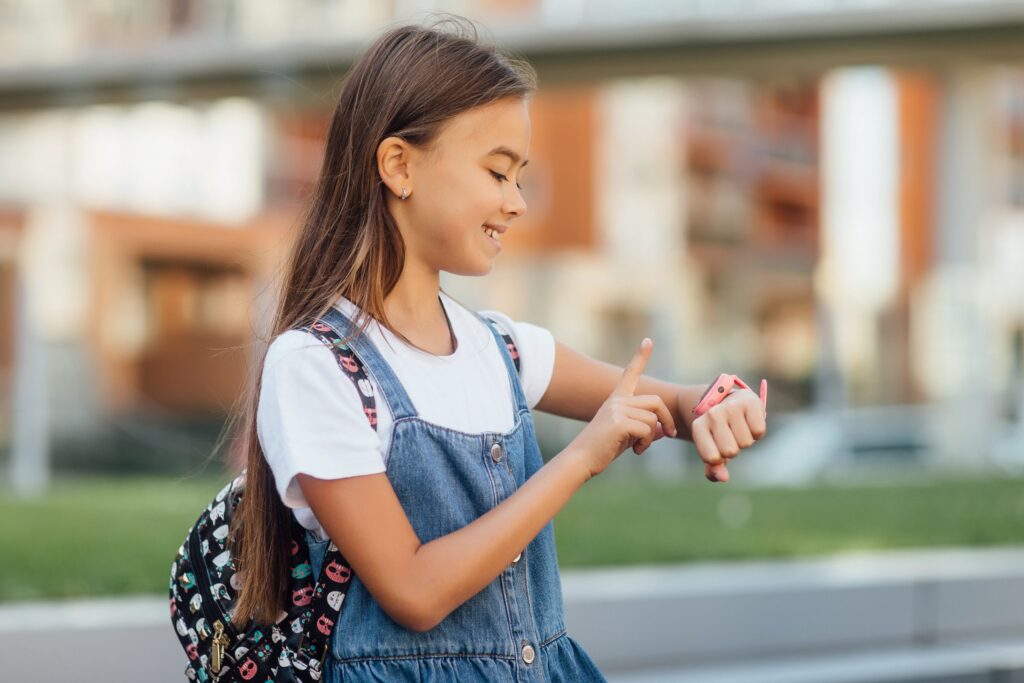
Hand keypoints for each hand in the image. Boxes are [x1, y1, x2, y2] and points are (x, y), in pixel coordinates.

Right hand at [568, 338, 677, 480]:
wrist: (581, 459)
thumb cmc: (602, 449)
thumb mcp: (627, 436)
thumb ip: (644, 429)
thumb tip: (664, 429)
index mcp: (616, 400)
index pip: (630, 374)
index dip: (640, 357)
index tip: (648, 341)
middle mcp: (617, 400)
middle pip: (655, 401)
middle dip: (666, 418)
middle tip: (668, 434)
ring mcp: (617, 410)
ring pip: (653, 419)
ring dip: (652, 436)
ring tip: (639, 447)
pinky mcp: (618, 422)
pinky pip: (647, 430)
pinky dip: (646, 442)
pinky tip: (635, 450)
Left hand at [686, 387, 766, 482]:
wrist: (729, 400)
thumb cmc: (719, 430)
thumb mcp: (712, 448)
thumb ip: (714, 468)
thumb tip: (723, 478)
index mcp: (698, 426)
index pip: (711, 458)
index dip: (718, 458)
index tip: (716, 447)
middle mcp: (712, 414)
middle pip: (731, 451)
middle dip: (734, 449)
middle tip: (730, 436)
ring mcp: (730, 407)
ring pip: (746, 443)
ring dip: (746, 440)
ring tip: (739, 427)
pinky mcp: (750, 402)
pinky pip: (759, 432)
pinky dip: (757, 432)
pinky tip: (749, 421)